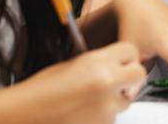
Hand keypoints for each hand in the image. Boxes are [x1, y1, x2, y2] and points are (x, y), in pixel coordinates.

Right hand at [12, 42, 144, 123]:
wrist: (28, 114)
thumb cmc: (42, 89)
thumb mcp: (73, 64)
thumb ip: (98, 62)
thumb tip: (114, 64)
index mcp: (98, 63)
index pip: (131, 50)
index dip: (126, 56)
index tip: (120, 60)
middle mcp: (108, 83)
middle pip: (139, 74)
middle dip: (130, 76)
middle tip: (117, 79)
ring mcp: (108, 108)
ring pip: (127, 100)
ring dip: (115, 99)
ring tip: (91, 99)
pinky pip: (113, 117)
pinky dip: (104, 115)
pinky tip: (85, 112)